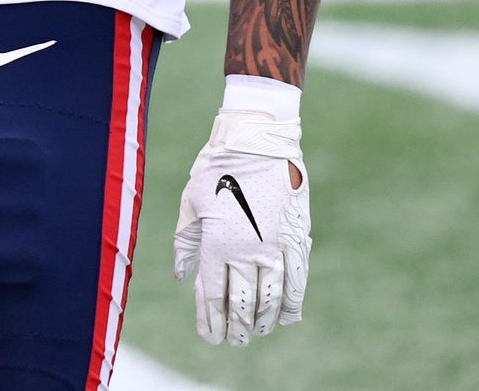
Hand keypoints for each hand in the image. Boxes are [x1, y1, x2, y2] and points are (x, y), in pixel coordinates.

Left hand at [174, 107, 309, 345]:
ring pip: (271, 297)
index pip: (213, 295)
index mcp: (216, 243)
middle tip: (235, 341)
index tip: (212, 337)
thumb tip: (181, 275)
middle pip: (243, 303)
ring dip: (264, 320)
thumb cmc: (216, 166)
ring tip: (257, 333)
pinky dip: (292, 302)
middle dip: (237, 327)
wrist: (257, 138)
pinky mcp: (295, 237)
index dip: (212, 321)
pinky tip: (288, 317)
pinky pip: (297, 279)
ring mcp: (274, 246)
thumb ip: (186, 243)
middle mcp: (246, 251)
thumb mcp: (190, 202)